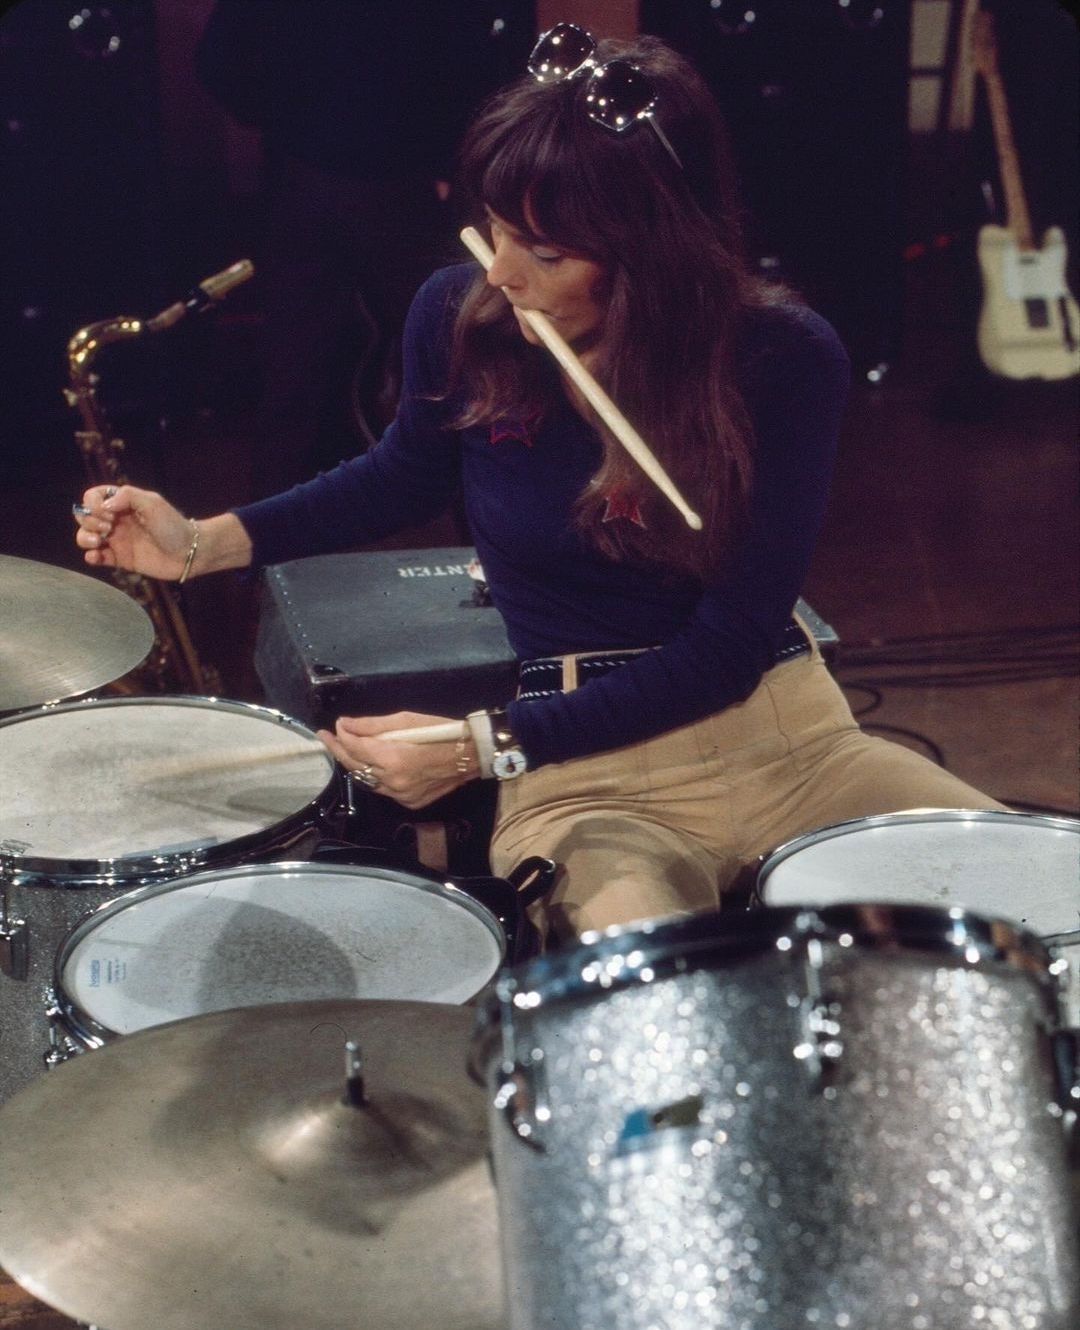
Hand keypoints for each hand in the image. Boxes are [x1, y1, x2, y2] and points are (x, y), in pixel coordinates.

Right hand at [74, 484, 194, 580]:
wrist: (188, 553)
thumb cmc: (173, 525)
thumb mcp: (153, 503)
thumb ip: (128, 496)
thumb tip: (104, 505)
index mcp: (122, 504)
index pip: (93, 497)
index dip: (93, 504)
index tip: (108, 513)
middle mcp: (116, 520)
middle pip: (85, 516)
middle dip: (89, 520)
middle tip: (109, 527)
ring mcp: (117, 540)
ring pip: (85, 536)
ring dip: (85, 537)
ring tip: (100, 541)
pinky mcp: (120, 559)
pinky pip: (97, 557)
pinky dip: (91, 556)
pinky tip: (96, 556)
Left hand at [317, 711, 479, 809]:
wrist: (472, 755)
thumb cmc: (442, 731)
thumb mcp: (408, 720)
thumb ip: (372, 725)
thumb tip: (345, 724)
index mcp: (393, 759)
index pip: (355, 748)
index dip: (342, 735)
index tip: (336, 725)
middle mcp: (394, 782)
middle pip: (355, 767)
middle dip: (339, 749)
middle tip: (327, 736)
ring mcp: (401, 796)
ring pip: (367, 781)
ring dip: (354, 765)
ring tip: (345, 749)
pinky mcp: (409, 803)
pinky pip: (384, 789)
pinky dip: (374, 776)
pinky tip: (371, 765)